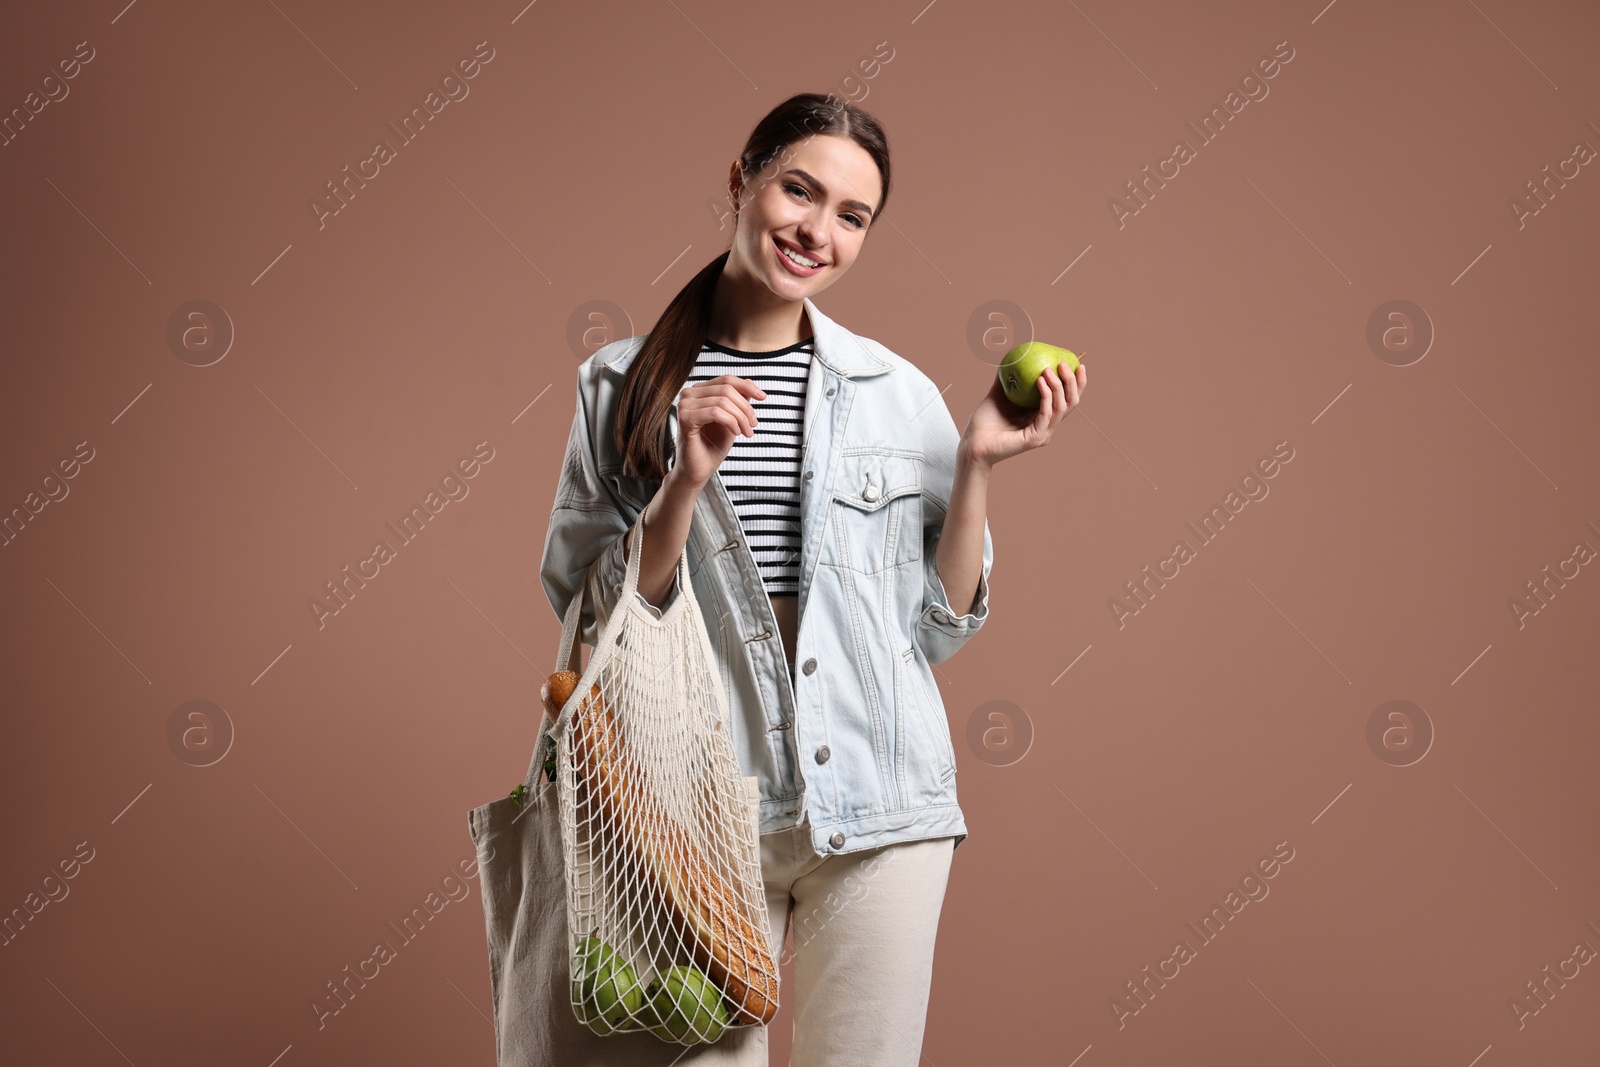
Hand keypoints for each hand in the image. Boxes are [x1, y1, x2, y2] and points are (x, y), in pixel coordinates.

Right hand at [672, 374, 765, 487]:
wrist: (699, 470)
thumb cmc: (713, 446)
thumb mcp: (732, 419)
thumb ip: (738, 400)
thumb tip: (751, 382)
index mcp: (699, 391)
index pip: (726, 379)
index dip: (747, 387)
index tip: (763, 397)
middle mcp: (689, 394)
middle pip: (726, 389)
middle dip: (745, 408)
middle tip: (753, 425)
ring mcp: (685, 405)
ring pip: (723, 401)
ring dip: (741, 418)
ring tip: (746, 432)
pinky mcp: (685, 418)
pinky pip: (715, 413)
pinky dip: (731, 422)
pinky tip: (735, 433)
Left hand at [958, 359, 1086, 469]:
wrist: (973, 442)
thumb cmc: (985, 421)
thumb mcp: (999, 394)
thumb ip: (1008, 378)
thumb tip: (1014, 355)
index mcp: (1043, 415)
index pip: (1067, 399)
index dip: (1077, 382)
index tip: (1077, 363)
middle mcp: (1047, 425)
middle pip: (1071, 403)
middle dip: (1072, 382)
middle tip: (1065, 364)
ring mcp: (1043, 433)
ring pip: (1061, 408)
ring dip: (1058, 386)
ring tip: (1048, 370)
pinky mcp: (1035, 438)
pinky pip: (1046, 414)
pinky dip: (1046, 396)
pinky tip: (1039, 381)